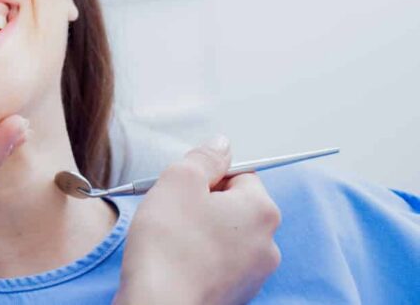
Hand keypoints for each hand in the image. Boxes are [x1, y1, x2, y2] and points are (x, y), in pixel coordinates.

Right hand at [114, 136, 281, 304]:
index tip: (184, 189)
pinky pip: (219, 263)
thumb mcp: (179, 180)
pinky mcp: (236, 294)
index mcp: (261, 210)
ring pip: (225, 235)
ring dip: (201, 232)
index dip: (206, 177)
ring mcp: (254, 274)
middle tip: (174, 213)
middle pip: (234, 206)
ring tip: (173, 241)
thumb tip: (221, 145)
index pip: (239, 174)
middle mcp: (267, 243)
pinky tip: (178, 262)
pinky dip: (200, 259)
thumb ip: (204, 157)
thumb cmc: (168, 246)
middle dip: (204, 205)